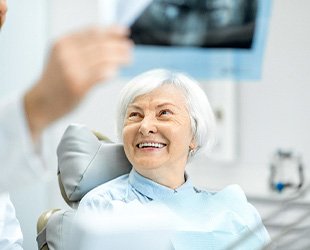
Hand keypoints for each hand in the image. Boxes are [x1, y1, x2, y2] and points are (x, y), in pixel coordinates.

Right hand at [24, 26, 132, 140]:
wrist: (41, 103)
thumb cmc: (56, 81)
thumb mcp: (63, 57)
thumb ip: (81, 48)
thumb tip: (109, 42)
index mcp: (63, 43)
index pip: (93, 32)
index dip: (112, 31)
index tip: (123, 33)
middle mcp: (67, 54)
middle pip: (101, 44)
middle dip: (119, 46)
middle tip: (129, 49)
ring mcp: (72, 70)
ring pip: (104, 58)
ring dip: (120, 58)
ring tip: (128, 59)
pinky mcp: (78, 86)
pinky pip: (101, 74)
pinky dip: (111, 71)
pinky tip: (115, 72)